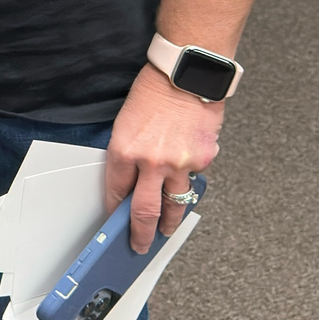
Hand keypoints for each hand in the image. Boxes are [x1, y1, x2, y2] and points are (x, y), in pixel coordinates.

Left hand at [104, 61, 227, 255]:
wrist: (185, 74)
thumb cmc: (153, 93)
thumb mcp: (126, 124)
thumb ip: (128, 156)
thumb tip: (131, 183)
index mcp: (124, 151)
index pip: (116, 193)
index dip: (115, 211)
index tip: (115, 221)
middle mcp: (151, 162)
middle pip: (144, 212)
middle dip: (141, 235)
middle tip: (140, 246)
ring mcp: (180, 164)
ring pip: (174, 205)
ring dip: (169, 222)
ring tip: (166, 230)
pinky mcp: (203, 159)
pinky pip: (194, 178)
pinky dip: (189, 180)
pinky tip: (186, 174)